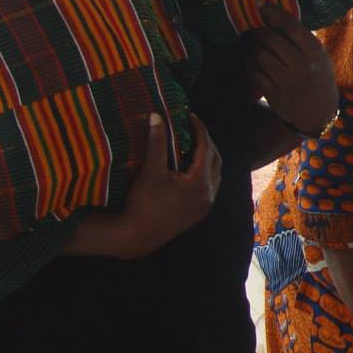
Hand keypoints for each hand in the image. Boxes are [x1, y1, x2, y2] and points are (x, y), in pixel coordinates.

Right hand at [114, 113, 222, 256]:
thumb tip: (157, 116)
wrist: (137, 236)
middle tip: (192, 129)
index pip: (206, 147)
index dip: (199, 129)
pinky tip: (188, 169)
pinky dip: (203, 173)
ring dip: (206, 158)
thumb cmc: (143, 202)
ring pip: (214, 174)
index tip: (190, 116)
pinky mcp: (198, 214)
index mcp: (200, 181)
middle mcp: (209, 194)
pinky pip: (209, 187)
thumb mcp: (151, 169)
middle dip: (205, 142)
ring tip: (190, 146)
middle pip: (215, 160)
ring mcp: (205, 206)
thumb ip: (157, 142)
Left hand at [249, 1, 337, 134]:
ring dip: (252, 47)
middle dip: (259, 31)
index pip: (290, 26)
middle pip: (270, 38)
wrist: (319, 112)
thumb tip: (278, 16)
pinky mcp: (272, 92)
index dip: (272, 12)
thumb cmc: (319, 77)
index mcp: (314, 52)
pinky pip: (253, 71)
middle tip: (256, 29)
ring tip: (254, 44)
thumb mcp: (320, 56)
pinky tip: (254, 61)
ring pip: (259, 54)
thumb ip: (304, 39)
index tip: (259, 3)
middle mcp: (300, 65)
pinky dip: (250, 63)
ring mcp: (285, 80)